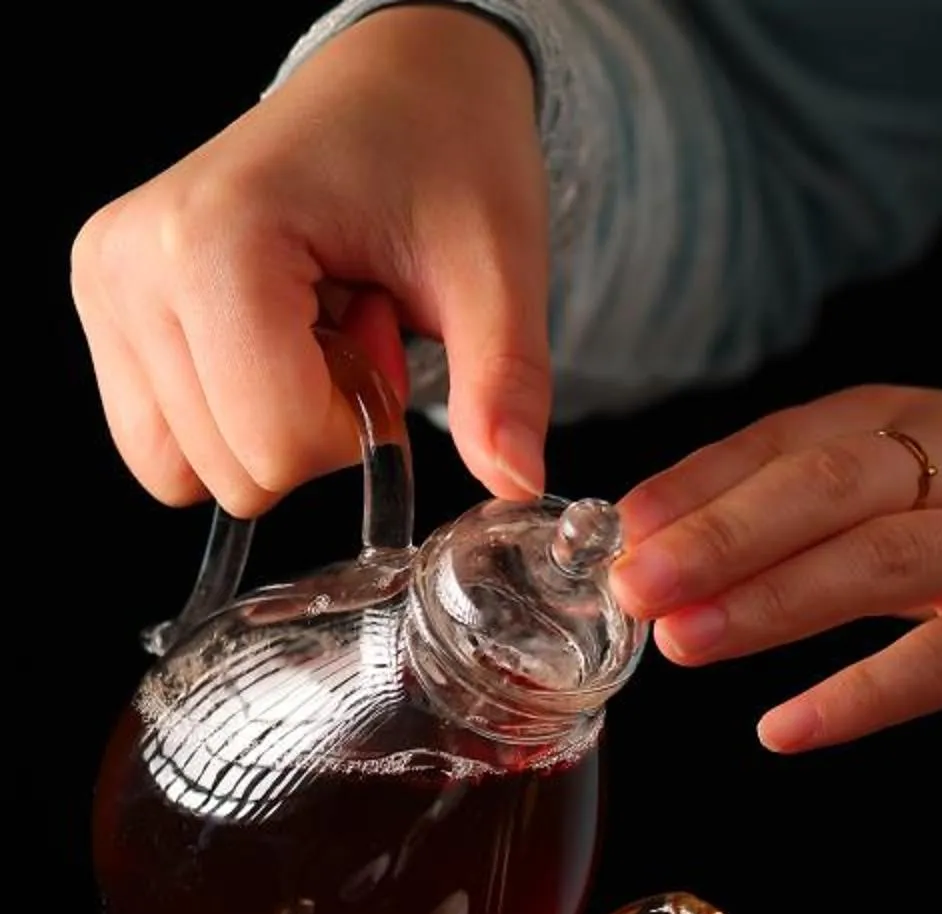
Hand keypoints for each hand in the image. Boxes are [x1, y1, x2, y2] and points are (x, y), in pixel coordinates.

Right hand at [70, 6, 549, 515]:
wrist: (395, 83)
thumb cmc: (440, 153)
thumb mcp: (497, 270)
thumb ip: (505, 383)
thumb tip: (518, 483)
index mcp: (215, 239)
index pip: (279, 445)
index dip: (359, 424)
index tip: (382, 326)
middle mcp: (132, 261)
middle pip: (235, 473)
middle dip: (316, 428)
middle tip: (352, 322)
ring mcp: (107, 284)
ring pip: (189, 473)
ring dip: (273, 427)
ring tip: (314, 325)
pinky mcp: (104, 304)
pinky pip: (162, 446)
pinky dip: (230, 421)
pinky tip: (275, 339)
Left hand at [610, 388, 941, 749]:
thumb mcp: (937, 484)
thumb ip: (831, 508)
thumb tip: (689, 549)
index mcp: (919, 418)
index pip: (789, 437)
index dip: (699, 483)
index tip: (618, 529)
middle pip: (824, 486)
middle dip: (719, 535)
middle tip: (632, 586)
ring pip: (876, 561)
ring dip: (771, 603)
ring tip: (685, 645)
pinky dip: (861, 695)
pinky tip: (790, 728)